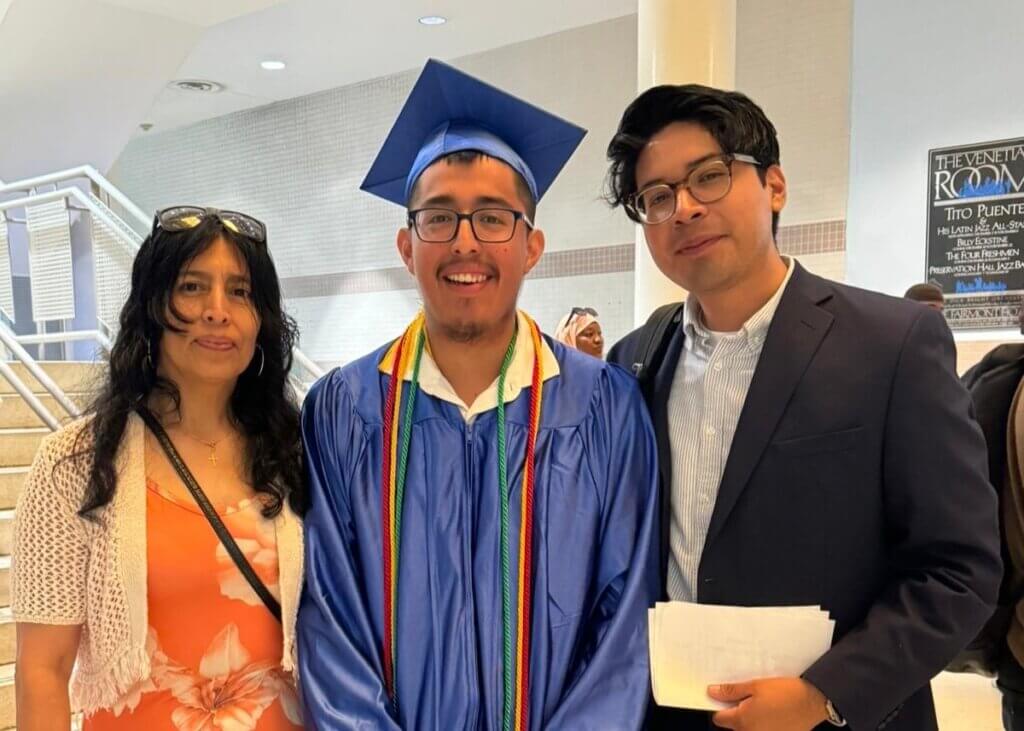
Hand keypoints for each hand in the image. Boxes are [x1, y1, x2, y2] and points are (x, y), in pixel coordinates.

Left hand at [708, 677, 828, 730]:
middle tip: (748, 698)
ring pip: (748, 730)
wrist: (812, 701)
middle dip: (736, 713)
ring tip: (763, 705)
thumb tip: (712, 692)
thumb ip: (731, 691)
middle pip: (733, 726)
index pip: (719, 718)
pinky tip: (772, 713)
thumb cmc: (785, 692)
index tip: (727, 698)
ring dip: (750, 720)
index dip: (721, 707)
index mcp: (742, 720)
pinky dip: (764, 724)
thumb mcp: (755, 686)